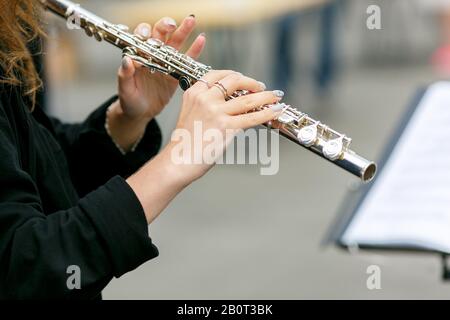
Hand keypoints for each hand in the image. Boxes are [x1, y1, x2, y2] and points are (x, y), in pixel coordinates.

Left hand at [117, 15, 205, 120]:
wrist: (141, 113)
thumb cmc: (130, 101)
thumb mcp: (125, 90)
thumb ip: (125, 75)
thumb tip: (127, 60)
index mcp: (138, 56)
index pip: (141, 38)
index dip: (144, 33)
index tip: (146, 36)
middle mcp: (152, 55)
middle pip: (159, 34)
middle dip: (164, 27)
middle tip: (170, 25)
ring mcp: (165, 62)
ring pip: (174, 42)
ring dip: (183, 31)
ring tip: (190, 21)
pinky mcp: (176, 72)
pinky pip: (186, 59)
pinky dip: (194, 49)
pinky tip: (201, 40)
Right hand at [127, 70, 284, 223]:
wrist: (178, 160)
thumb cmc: (185, 143)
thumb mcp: (190, 114)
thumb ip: (206, 104)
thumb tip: (232, 103)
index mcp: (194, 93)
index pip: (217, 75)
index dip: (235, 75)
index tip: (244, 80)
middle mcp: (205, 99)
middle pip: (234, 81)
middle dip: (252, 83)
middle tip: (261, 87)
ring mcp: (216, 112)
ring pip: (247, 99)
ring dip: (266, 97)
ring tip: (276, 97)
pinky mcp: (226, 127)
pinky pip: (252, 117)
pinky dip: (267, 114)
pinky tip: (275, 112)